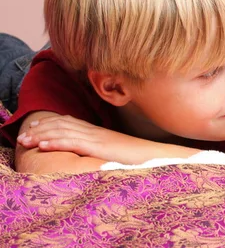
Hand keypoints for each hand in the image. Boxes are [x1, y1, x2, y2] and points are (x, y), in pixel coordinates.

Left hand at [16, 114, 154, 164]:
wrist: (152, 154)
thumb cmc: (135, 155)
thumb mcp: (114, 149)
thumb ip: (100, 146)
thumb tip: (90, 150)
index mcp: (97, 131)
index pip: (70, 121)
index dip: (50, 122)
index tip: (34, 125)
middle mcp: (94, 131)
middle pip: (62, 124)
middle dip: (40, 128)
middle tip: (21, 134)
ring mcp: (96, 138)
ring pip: (63, 132)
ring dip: (41, 135)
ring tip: (25, 140)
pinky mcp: (98, 147)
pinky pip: (73, 142)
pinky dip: (56, 142)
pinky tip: (43, 145)